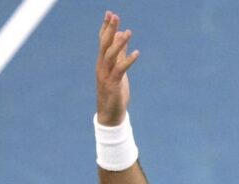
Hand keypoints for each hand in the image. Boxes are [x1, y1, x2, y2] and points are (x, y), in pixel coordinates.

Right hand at [96, 10, 139, 125]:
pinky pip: (120, 70)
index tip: (109, 13)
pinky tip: (137, 53)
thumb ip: (119, 53)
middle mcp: (101, 67)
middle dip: (109, 30)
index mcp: (102, 62)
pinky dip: (128, 60)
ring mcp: (106, 75)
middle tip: (114, 15)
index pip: (102, 41)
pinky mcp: (113, 84)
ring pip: (110, 56)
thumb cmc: (115, 92)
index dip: (105, 27)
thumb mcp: (118, 69)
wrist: (110, 114)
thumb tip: (121, 35)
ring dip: (119, 43)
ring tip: (128, 32)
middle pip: (104, 45)